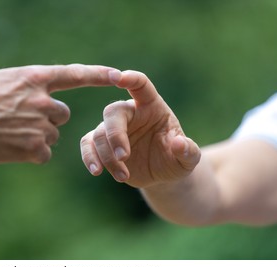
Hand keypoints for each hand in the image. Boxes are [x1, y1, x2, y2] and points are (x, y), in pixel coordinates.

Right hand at [0, 64, 117, 163]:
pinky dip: (31, 152)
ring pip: (52, 134)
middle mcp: (42, 100)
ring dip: (37, 135)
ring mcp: (40, 125)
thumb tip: (44, 91)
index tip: (118, 75)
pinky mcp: (35, 148)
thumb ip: (29, 85)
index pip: (74, 74)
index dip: (98, 75)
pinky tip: (11, 147)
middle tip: (21, 119)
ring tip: (11, 132)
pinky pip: (44, 152)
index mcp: (34, 78)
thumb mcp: (3, 80)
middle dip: (48, 118)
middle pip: (63, 114)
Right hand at [80, 70, 200, 187]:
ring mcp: (113, 128)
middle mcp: (130, 113)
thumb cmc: (175, 160)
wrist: (161, 175)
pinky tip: (97, 171)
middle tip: (124, 156)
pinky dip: (89, 157)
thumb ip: (188, 151)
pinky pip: (88, 144)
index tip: (119, 78)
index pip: (141, 86)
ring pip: (99, 134)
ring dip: (107, 156)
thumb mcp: (188, 159)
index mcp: (151, 106)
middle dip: (115, 135)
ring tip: (123, 176)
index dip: (131, 79)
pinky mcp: (101, 144)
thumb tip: (179, 144)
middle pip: (113, 112)